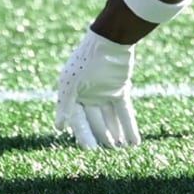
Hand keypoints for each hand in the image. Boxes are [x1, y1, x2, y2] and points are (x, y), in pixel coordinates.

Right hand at [55, 28, 140, 149]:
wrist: (109, 40)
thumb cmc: (85, 61)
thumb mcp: (70, 84)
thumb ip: (64, 106)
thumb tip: (59, 129)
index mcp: (73, 97)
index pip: (79, 122)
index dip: (85, 136)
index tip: (90, 151)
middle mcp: (88, 97)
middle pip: (96, 123)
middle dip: (102, 138)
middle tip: (110, 153)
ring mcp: (105, 94)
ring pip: (111, 120)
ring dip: (116, 135)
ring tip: (121, 151)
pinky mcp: (120, 90)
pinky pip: (124, 112)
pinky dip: (129, 127)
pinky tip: (134, 143)